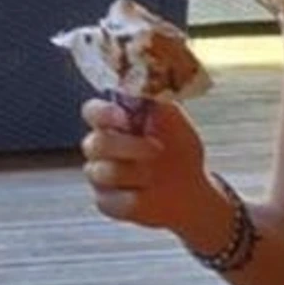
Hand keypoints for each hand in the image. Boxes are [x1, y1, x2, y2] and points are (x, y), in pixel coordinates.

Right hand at [79, 96, 214, 235]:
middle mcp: (100, 147)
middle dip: (126, 146)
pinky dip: (133, 199)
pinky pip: (110, 201)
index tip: (124, 118)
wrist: (192, 190)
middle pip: (94, 144)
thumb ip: (156, 101)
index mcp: (112, 122)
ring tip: (157, 175)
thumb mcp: (174, 120)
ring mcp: (100, 176)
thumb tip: (144, 82)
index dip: (103, 114)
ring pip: (102, 173)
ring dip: (135, 174)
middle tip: (156, 148)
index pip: (92, 112)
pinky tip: (148, 194)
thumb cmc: (178, 149)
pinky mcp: (107, 202)